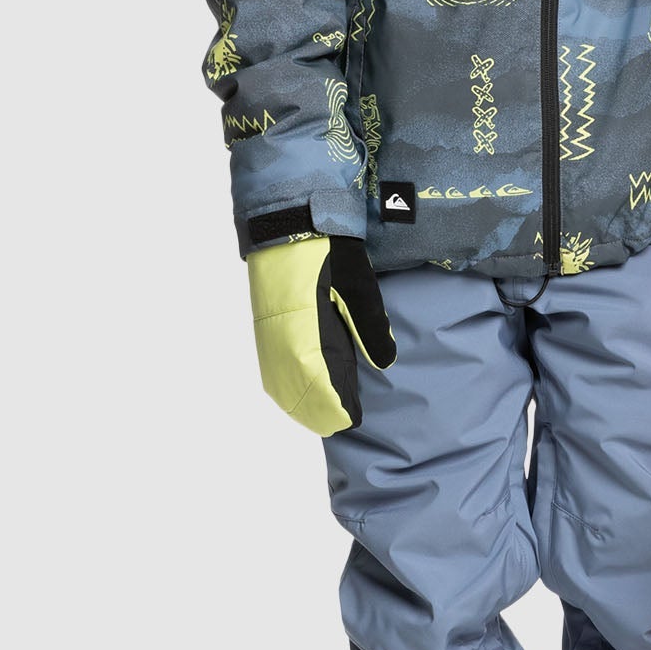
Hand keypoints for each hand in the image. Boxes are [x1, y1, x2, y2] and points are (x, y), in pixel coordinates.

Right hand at [247, 235, 395, 434]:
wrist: (289, 226)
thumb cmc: (327, 253)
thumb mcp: (357, 285)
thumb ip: (370, 326)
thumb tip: (385, 362)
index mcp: (308, 336)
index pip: (323, 386)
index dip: (338, 406)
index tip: (353, 419)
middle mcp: (284, 345)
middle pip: (301, 393)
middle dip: (321, 411)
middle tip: (343, 423)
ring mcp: (271, 339)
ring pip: (283, 386)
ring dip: (302, 404)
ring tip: (325, 417)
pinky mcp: (265, 331)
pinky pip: (272, 371)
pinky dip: (286, 389)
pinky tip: (298, 396)